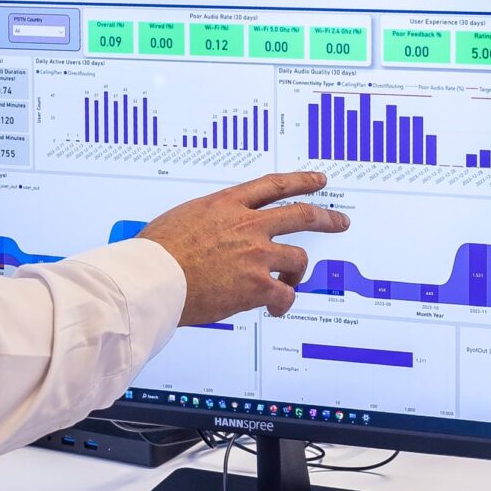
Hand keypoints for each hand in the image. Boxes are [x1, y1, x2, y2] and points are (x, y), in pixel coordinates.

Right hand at [134, 172, 347, 324]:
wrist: (151, 278)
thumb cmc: (155, 252)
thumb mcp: (182, 219)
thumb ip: (206, 222)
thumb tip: (206, 233)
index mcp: (226, 204)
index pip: (273, 186)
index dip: (301, 181)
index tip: (318, 182)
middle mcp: (247, 225)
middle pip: (301, 215)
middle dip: (326, 217)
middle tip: (339, 221)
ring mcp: (255, 254)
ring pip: (298, 258)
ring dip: (297, 272)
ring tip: (290, 281)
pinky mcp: (257, 285)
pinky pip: (285, 294)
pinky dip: (283, 303)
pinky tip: (275, 308)